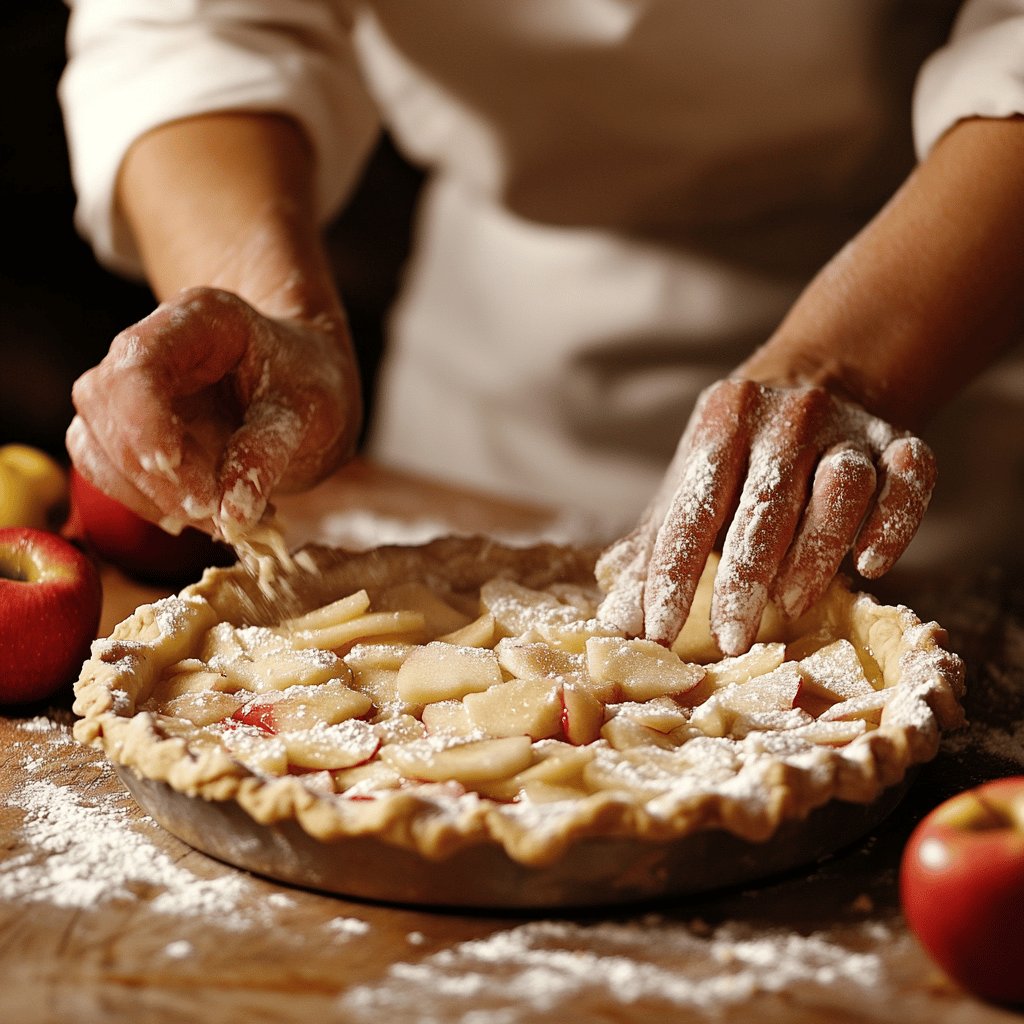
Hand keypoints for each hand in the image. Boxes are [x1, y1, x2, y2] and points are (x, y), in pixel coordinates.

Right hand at [66, 287, 361, 538]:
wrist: (302, 388)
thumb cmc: (307, 384)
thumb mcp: (310, 411)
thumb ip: (269, 452)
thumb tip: (233, 512)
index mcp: (199, 320)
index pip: (138, 361)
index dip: (143, 418)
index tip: (172, 467)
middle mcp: (151, 348)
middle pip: (107, 406)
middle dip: (155, 472)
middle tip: (216, 511)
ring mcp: (130, 390)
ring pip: (98, 446)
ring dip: (152, 496)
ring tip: (224, 517)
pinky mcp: (126, 432)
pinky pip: (110, 473)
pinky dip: (151, 503)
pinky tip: (204, 514)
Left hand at [596, 379, 935, 654]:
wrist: (820, 376)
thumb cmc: (739, 454)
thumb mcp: (692, 480)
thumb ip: (657, 543)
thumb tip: (615, 617)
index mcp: (722, 422)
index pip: (693, 508)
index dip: (673, 573)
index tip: (658, 630)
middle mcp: (786, 418)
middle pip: (764, 506)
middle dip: (743, 579)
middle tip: (729, 640)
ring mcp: (848, 427)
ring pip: (839, 490)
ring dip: (815, 554)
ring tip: (788, 607)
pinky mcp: (901, 442)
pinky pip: (908, 481)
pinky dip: (892, 524)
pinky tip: (869, 565)